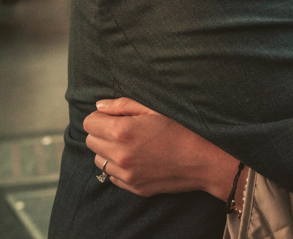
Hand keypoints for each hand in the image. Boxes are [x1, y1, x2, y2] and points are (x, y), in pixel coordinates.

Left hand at [85, 97, 239, 198]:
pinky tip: (138, 159)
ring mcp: (126, 175)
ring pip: (99, 160)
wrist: (203, 161)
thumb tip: (99, 107)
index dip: (101, 117)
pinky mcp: (133, 188)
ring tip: (131, 145)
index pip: (89, 123)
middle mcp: (120, 155)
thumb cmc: (182, 129)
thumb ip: (123, 105)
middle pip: (91, 141)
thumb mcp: (154, 109)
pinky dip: (119, 167)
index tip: (115, 116)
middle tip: (123, 129)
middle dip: (102, 132)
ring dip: (108, 151)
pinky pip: (112, 176)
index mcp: (123, 132)